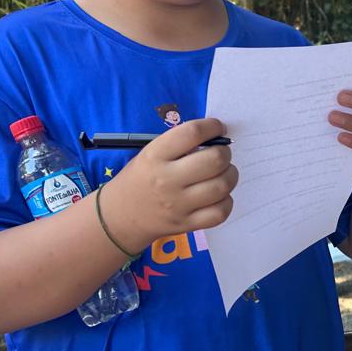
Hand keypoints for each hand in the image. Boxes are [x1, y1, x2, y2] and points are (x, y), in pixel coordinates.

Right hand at [104, 118, 238, 248]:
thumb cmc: (141, 178)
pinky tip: (219, 196)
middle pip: (215, 160)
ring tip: (224, 173)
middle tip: (222, 154)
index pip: (192, 133)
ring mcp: (178, 205)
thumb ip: (179, 144)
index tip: (218, 128)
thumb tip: (216, 138)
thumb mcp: (150, 154)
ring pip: (222, 186)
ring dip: (230, 175)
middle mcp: (167, 180)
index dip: (212, 126)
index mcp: (155, 156)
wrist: (121, 216)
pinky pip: (220, 212)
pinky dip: (226, 201)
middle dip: (225, 153)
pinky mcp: (187, 224)